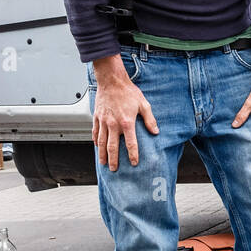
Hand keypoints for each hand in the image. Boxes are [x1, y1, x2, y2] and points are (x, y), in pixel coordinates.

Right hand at [92, 55, 157, 170]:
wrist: (112, 81)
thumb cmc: (128, 92)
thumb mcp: (144, 105)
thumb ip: (150, 120)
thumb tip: (155, 132)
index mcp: (127, 122)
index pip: (131, 143)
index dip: (133, 154)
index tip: (134, 163)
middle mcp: (113, 124)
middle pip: (112, 147)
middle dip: (113, 159)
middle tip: (114, 169)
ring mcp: (103, 121)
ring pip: (101, 142)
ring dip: (102, 154)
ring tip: (103, 163)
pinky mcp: (97, 117)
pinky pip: (95, 132)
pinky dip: (95, 140)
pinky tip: (96, 146)